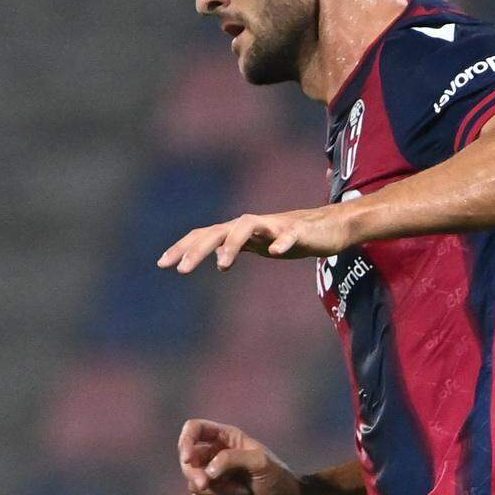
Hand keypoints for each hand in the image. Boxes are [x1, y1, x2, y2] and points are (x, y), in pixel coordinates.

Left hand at [157, 202, 360, 272]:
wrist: (331, 226)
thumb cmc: (292, 235)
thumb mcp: (259, 244)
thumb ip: (237, 247)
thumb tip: (214, 256)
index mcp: (240, 231)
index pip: (204, 235)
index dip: (183, 247)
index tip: (162, 264)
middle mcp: (253, 224)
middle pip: (218, 230)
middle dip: (198, 248)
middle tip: (181, 270)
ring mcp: (275, 225)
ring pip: (246, 227)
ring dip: (232, 244)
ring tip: (223, 266)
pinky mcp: (299, 231)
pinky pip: (289, 235)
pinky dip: (281, 242)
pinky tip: (275, 253)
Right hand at [179, 417, 308, 494]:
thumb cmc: (279, 480)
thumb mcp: (260, 463)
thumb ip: (232, 459)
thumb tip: (207, 472)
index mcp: (228, 437)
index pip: (194, 428)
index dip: (185, 441)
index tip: (188, 459)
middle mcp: (217, 454)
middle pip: (187, 459)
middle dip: (194, 473)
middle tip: (205, 483)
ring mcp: (215, 476)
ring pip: (193, 482)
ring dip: (215, 491)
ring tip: (242, 493)